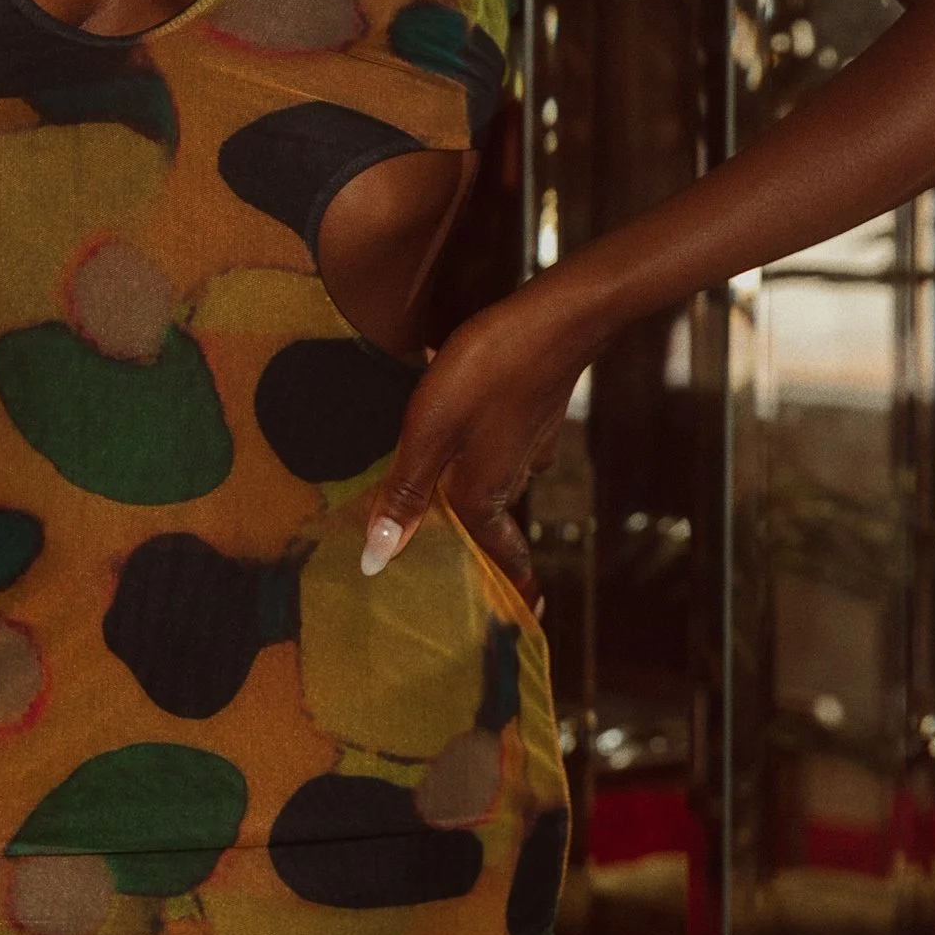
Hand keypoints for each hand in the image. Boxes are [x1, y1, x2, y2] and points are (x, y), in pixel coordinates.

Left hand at [360, 291, 583, 590]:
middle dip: (473, 538)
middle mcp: (514, 477)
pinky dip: (480, 439)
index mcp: (485, 494)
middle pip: (491, 521)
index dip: (508, 590)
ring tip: (439, 478)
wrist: (558, 317)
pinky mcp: (535, 410)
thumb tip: (376, 561)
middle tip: (447, 549)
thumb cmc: (490, 372)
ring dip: (470, 482)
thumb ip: (404, 493)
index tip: (523, 617)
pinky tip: (459, 411)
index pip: (498, 559)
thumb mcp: (431, 430)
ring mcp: (530, 442)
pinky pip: (501, 439)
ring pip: (495, 477)